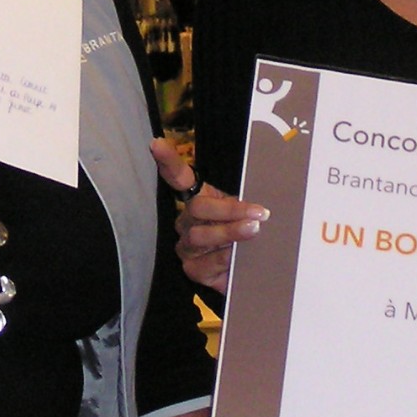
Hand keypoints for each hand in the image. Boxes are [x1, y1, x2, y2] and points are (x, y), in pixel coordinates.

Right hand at [151, 138, 266, 293]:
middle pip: (197, 208)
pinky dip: (223, 259)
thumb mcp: (247, 215)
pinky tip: (236, 257)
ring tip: (253, 231)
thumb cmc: (246, 236)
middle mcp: (187, 221)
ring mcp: (187, 246)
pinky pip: (204, 263)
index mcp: (200, 200)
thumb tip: (259, 205)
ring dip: (229, 233)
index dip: (168, 161)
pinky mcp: (192, 269)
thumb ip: (247, 206)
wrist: (249, 271)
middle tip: (257, 214)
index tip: (156, 144)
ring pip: (200, 236)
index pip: (180, 178)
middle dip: (229, 210)